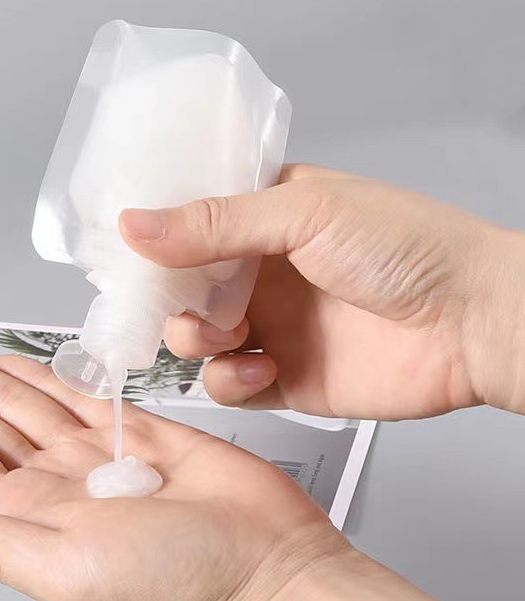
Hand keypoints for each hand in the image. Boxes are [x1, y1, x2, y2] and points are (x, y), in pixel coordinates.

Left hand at [0, 322, 347, 600]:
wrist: (269, 565)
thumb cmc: (184, 582)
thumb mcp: (71, 574)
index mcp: (27, 517)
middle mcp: (50, 482)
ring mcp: (89, 453)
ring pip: (10, 398)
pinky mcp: (132, 429)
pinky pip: (68, 394)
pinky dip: (31, 373)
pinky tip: (1, 361)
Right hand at [121, 165, 524, 418]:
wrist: (474, 323)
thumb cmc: (409, 248)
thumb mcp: (305, 215)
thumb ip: (215, 223)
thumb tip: (134, 225)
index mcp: (266, 217)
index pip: (190, 221)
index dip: (156, 237)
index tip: (127, 250)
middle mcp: (263, 270)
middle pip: (182, 285)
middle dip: (168, 297)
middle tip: (179, 300)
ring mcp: (271, 324)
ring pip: (196, 338)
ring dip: (195, 339)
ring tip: (227, 333)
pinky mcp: (284, 377)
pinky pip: (227, 385)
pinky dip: (230, 381)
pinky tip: (263, 366)